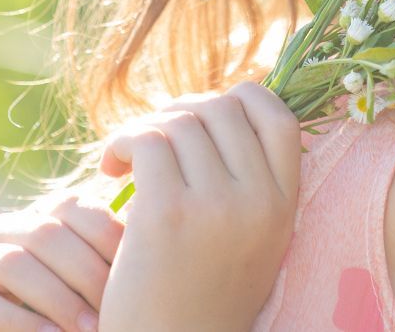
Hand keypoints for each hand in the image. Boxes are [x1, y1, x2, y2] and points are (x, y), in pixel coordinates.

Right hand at [0, 189, 124, 331]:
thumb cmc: (81, 320)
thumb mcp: (103, 283)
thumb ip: (120, 250)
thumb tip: (152, 214)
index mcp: (43, 217)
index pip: (73, 206)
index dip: (105, 235)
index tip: (137, 267)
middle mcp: (5, 232)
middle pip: (45, 232)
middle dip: (85, 273)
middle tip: (116, 307)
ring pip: (13, 264)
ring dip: (56, 300)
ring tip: (90, 330)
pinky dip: (20, 323)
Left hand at [96, 81, 301, 331]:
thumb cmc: (198, 295)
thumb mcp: (250, 239)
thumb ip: (249, 181)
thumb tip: (223, 105)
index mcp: (284, 207)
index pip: (278, 117)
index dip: (242, 99)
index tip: (205, 115)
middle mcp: (258, 202)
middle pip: (222, 109)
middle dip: (181, 111)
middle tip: (153, 139)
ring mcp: (215, 206)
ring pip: (179, 121)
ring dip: (145, 129)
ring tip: (126, 158)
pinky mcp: (167, 214)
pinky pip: (145, 141)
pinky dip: (121, 143)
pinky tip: (109, 168)